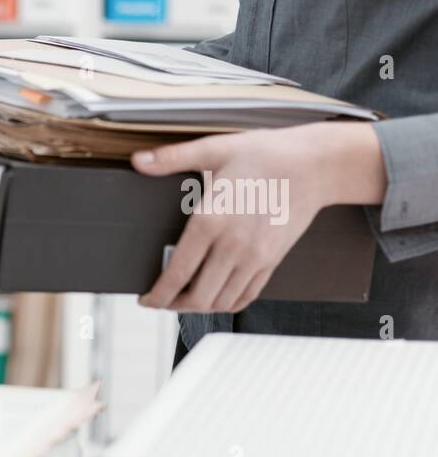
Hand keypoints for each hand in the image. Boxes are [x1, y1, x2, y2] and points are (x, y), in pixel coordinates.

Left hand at [131, 122, 383, 312]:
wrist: (317, 164)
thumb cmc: (266, 154)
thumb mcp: (215, 149)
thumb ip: (172, 158)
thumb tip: (139, 161)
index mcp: (211, 220)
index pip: (177, 274)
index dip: (157, 295)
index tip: (146, 300)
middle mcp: (233, 245)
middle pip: (198, 297)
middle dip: (173, 305)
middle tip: (161, 300)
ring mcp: (256, 257)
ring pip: (221, 302)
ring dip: (199, 307)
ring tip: (184, 299)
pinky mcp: (273, 261)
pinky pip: (246, 296)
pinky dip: (226, 303)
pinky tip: (215, 296)